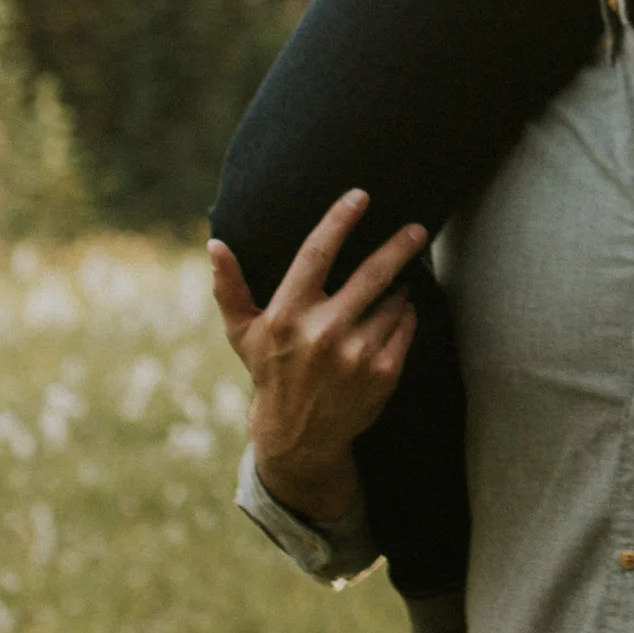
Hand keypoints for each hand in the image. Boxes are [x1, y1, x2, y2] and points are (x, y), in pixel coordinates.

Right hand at [208, 192, 427, 525]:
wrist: (299, 437)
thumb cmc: (271, 372)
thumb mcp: (244, 333)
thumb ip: (230, 287)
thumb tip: (215, 243)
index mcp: (288, 315)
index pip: (317, 254)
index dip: (339, 221)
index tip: (361, 195)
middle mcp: (323, 333)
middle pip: (373, 274)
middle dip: (400, 247)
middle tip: (418, 229)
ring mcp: (356, 355)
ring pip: (394, 301)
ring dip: (400, 287)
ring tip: (395, 285)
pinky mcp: (383, 374)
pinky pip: (406, 327)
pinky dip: (405, 315)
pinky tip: (396, 314)